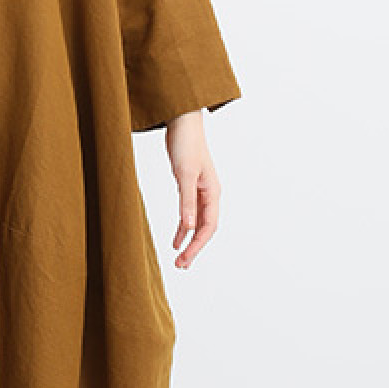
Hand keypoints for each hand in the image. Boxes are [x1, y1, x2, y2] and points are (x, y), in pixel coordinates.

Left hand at [164, 110, 221, 269]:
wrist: (182, 122)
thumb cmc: (185, 144)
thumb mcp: (184, 175)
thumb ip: (186, 201)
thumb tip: (187, 228)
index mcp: (212, 192)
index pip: (208, 227)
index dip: (197, 245)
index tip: (183, 259)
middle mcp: (209, 194)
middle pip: (205, 228)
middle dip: (194, 248)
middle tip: (180, 265)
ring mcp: (200, 191)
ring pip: (197, 223)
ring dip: (188, 240)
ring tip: (178, 258)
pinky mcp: (189, 186)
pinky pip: (189, 214)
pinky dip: (182, 227)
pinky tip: (175, 239)